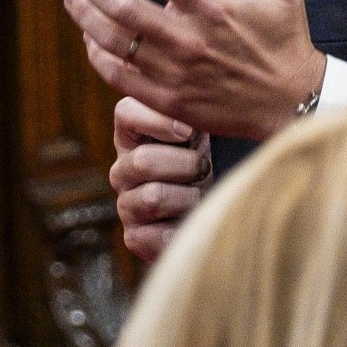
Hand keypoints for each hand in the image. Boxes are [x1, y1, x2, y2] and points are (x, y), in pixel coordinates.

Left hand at [60, 0, 325, 143]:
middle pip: (122, 6)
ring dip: (84, 15)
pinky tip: (89, 37)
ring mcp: (175, 73)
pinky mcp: (168, 101)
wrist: (291, 104)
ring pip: (113, 41)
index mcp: (214, 6)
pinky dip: (98, 56)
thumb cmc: (285, 40)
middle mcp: (189, 39)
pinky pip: (120, 76)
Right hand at [108, 96, 210, 262]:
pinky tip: (194, 223)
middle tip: (205, 169)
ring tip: (203, 198)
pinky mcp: (134, 237)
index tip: (188, 132)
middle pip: (142, 161)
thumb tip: (203, 108)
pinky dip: (185, 229)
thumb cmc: (219, 165)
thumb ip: (199, 114)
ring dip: (190, 198)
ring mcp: (126, 204)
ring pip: (153, 197)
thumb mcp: (211, 133)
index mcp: (136, 135)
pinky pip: (157, 234)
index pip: (126, 113)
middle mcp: (124, 169)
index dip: (156, 120)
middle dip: (186, 166)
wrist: (222, 218)